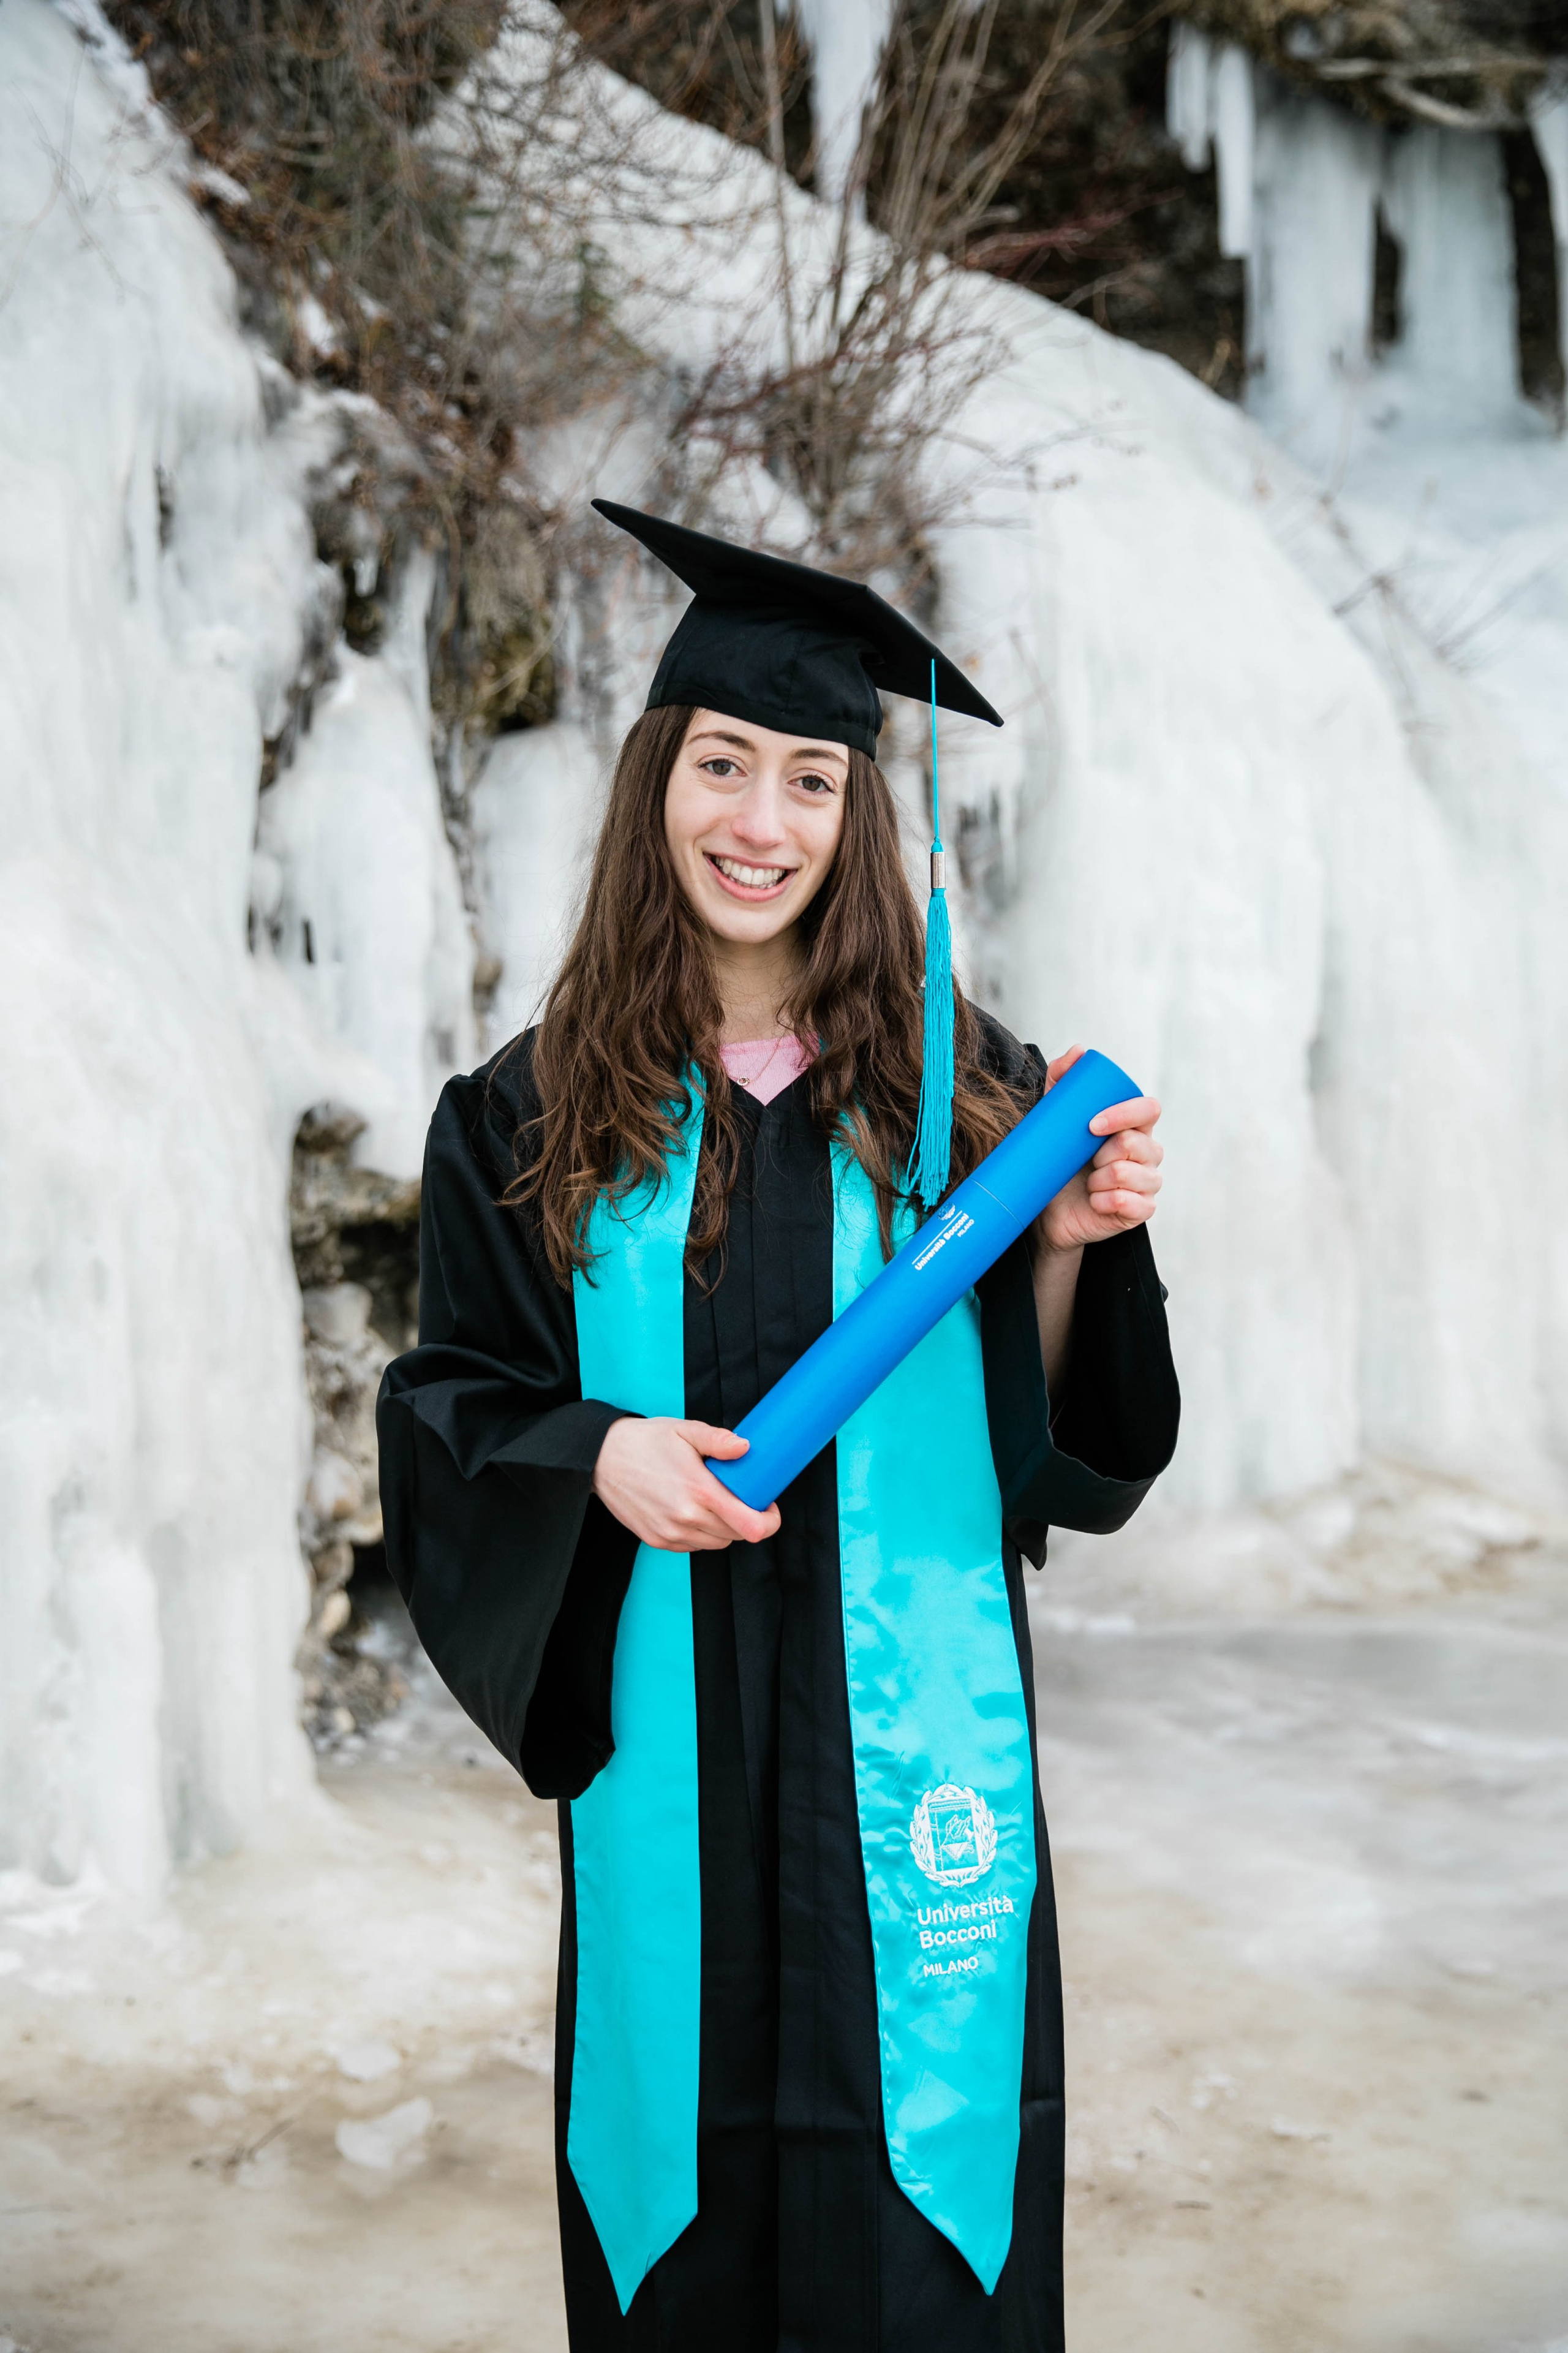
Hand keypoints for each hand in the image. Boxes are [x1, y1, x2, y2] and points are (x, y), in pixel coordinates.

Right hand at [591, 1417, 780, 1553]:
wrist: (600, 1458)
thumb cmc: (645, 1441)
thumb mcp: (685, 1430)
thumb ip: (719, 1440)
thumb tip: (747, 1448)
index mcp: (700, 1491)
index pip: (751, 1525)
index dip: (769, 1520)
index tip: (768, 1506)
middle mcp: (686, 1518)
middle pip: (737, 1535)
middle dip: (746, 1518)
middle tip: (740, 1495)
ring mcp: (671, 1533)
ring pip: (717, 1543)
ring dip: (724, 1527)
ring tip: (714, 1501)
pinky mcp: (657, 1540)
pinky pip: (694, 1546)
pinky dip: (702, 1533)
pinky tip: (693, 1510)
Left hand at [1032, 1044, 1163, 1256]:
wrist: (1047, 1210)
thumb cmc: (1058, 1162)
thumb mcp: (1054, 1120)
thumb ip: (1062, 1082)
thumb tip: (1079, 1051)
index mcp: (1134, 1126)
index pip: (1149, 1108)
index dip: (1124, 1114)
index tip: (1092, 1125)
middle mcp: (1148, 1151)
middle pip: (1138, 1143)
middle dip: (1104, 1153)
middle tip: (1084, 1161)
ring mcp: (1148, 1182)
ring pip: (1131, 1173)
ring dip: (1100, 1179)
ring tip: (1087, 1182)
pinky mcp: (1141, 1210)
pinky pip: (1130, 1203)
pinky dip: (1104, 1201)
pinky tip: (1094, 1202)